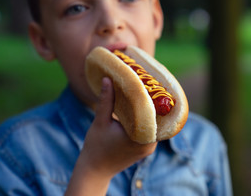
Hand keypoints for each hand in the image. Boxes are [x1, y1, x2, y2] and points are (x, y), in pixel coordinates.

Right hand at [65, 77, 156, 195]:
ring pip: (154, 124)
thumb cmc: (96, 147)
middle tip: (148, 83)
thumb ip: (106, 100)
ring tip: (145, 92)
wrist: (94, 171)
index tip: (152, 83)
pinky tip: (140, 107)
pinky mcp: (144, 149)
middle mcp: (150, 144)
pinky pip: (149, 130)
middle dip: (152, 102)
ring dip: (149, 111)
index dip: (155, 98)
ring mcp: (149, 148)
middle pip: (157, 119)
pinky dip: (144, 120)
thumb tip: (108, 79)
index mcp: (142, 138)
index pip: (156, 114)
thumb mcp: (100, 121)